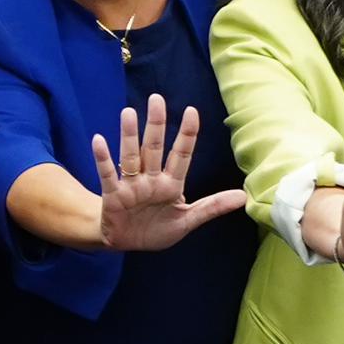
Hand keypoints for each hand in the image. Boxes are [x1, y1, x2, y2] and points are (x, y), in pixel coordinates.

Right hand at [89, 96, 246, 252]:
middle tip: (156, 99)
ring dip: (129, 136)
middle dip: (156, 124)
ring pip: (131, 156)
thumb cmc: (157, 229)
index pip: (181, 155)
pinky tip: (99, 140)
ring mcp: (131, 185)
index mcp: (171, 184)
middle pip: (154, 148)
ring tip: (128, 113)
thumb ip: (212, 207)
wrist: (127, 244)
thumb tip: (243, 197)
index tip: (192, 111)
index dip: (187, 135)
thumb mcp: (188, 221)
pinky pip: (108, 174)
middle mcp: (151, 179)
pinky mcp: (113, 195)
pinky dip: (103, 158)